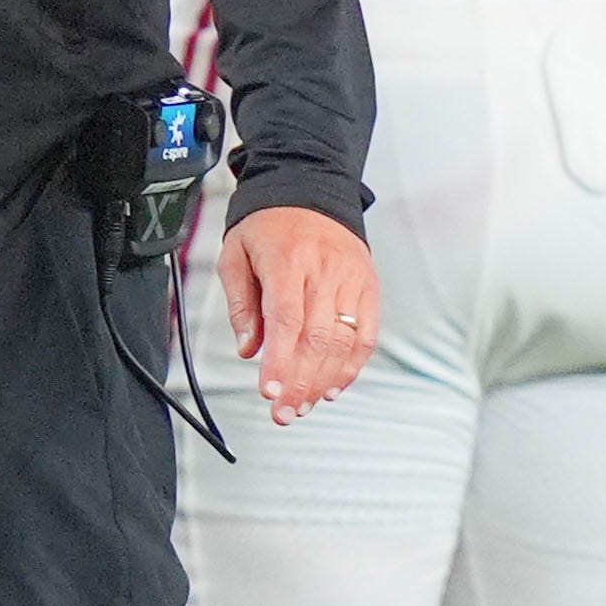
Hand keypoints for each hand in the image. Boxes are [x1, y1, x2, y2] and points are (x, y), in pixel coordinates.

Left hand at [219, 205, 377, 426]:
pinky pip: (366, 334)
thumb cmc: (268, 226)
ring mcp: (352, 280)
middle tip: (283, 413)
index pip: (286, 319)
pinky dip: (352, 366)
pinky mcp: (369, 287)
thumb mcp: (236, 254)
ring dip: (323, 380)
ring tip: (303, 406)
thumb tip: (248, 349)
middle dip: (300, 382)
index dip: (279, 360)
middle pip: (317, 338)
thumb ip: (241, 304)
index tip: (270, 392)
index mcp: (288, 261)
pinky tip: (333, 387)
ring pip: (344, 341)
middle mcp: (325, 272)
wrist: (310, 192)